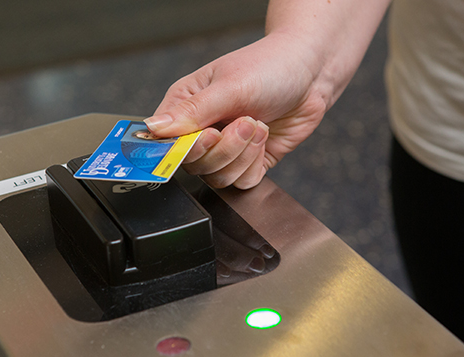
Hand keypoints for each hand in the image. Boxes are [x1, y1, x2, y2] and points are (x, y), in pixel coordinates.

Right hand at [145, 32, 332, 188]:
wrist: (311, 74)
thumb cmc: (269, 66)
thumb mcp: (230, 86)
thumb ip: (192, 111)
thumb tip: (153, 128)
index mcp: (185, 106)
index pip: (164, 142)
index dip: (183, 148)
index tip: (208, 136)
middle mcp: (201, 129)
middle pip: (193, 165)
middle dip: (224, 149)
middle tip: (245, 122)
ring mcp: (225, 148)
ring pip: (217, 177)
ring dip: (242, 155)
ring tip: (257, 125)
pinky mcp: (248, 162)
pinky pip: (241, 182)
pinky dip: (254, 165)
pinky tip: (264, 139)